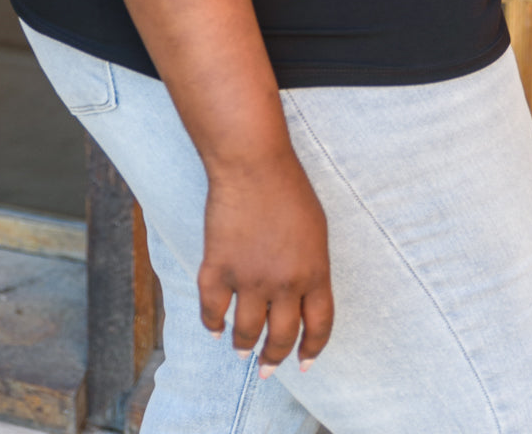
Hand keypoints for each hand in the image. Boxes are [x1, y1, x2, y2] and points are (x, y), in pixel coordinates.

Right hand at [198, 149, 333, 375]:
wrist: (252, 163)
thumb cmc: (287, 186)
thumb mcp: (315, 229)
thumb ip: (311, 265)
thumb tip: (303, 296)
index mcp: (315, 272)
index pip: (319, 326)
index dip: (312, 350)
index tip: (304, 364)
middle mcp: (285, 283)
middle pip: (282, 337)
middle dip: (274, 358)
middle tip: (267, 368)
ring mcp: (250, 279)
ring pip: (246, 332)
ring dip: (243, 345)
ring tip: (241, 349)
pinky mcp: (218, 269)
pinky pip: (213, 310)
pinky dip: (212, 323)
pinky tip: (215, 327)